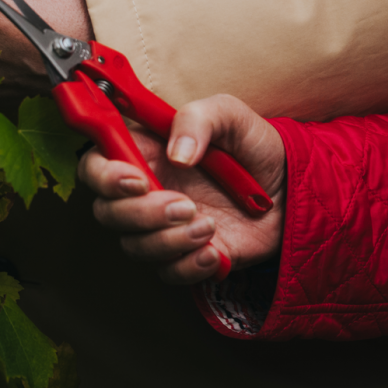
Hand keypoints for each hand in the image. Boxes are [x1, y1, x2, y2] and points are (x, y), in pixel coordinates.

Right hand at [78, 95, 286, 283]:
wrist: (293, 189)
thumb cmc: (255, 148)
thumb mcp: (231, 115)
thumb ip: (198, 118)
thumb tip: (177, 153)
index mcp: (143, 154)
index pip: (94, 166)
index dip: (104, 177)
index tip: (136, 180)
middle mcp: (144, 192)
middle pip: (107, 213)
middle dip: (142, 214)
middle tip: (185, 205)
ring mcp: (162, 226)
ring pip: (134, 246)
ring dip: (170, 241)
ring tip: (209, 226)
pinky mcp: (185, 254)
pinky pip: (168, 273)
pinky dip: (189, 266)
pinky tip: (216, 250)